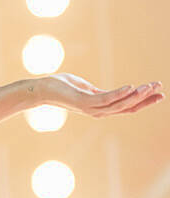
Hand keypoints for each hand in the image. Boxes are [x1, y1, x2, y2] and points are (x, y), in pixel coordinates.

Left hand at [41, 73, 163, 116]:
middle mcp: (98, 111)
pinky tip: (131, 87)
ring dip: (136, 95)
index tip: (159, 93)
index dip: (144, 101)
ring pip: (119, 104)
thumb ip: (98, 91)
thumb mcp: (84, 87)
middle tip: (161, 89)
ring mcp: (91, 108)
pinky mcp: (83, 102)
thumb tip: (110, 91)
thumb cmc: (60, 86)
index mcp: (100, 107)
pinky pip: (105, 99)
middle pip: (127, 107)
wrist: (40, 89)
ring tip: (150, 86)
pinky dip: (119, 93)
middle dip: (145, 98)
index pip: (127, 106)